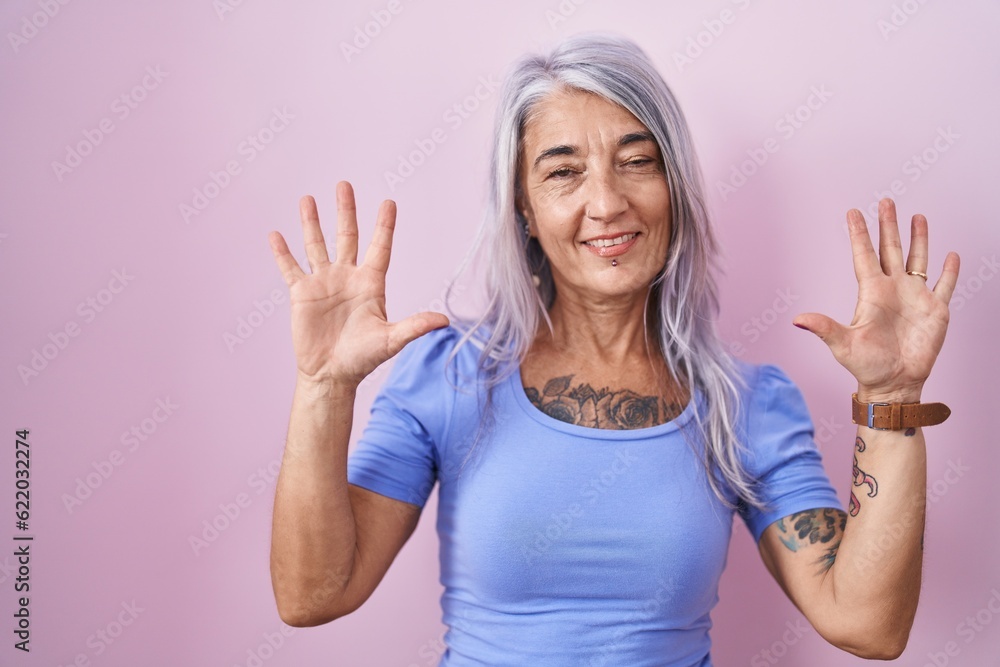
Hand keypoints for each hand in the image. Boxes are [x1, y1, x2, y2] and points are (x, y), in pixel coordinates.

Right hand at [268, 181, 449, 386]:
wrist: (331, 375)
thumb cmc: (363, 359)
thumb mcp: (391, 340)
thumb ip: (415, 326)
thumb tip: (444, 320)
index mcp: (370, 283)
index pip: (379, 247)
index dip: (384, 226)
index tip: (388, 202)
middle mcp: (347, 277)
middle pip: (346, 236)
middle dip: (345, 211)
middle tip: (344, 184)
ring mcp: (323, 283)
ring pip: (316, 245)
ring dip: (311, 223)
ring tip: (307, 199)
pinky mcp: (302, 294)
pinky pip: (290, 268)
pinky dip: (282, 253)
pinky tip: (275, 235)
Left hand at [792, 198, 960, 402]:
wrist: (894, 384)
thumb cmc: (866, 366)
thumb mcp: (843, 345)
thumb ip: (824, 328)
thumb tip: (797, 319)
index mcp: (871, 293)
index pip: (864, 256)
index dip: (859, 234)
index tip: (853, 212)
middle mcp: (893, 290)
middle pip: (891, 249)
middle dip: (889, 225)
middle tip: (886, 201)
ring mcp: (915, 298)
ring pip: (918, 259)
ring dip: (919, 239)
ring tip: (917, 216)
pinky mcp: (936, 310)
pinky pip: (944, 285)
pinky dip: (949, 271)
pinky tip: (950, 255)